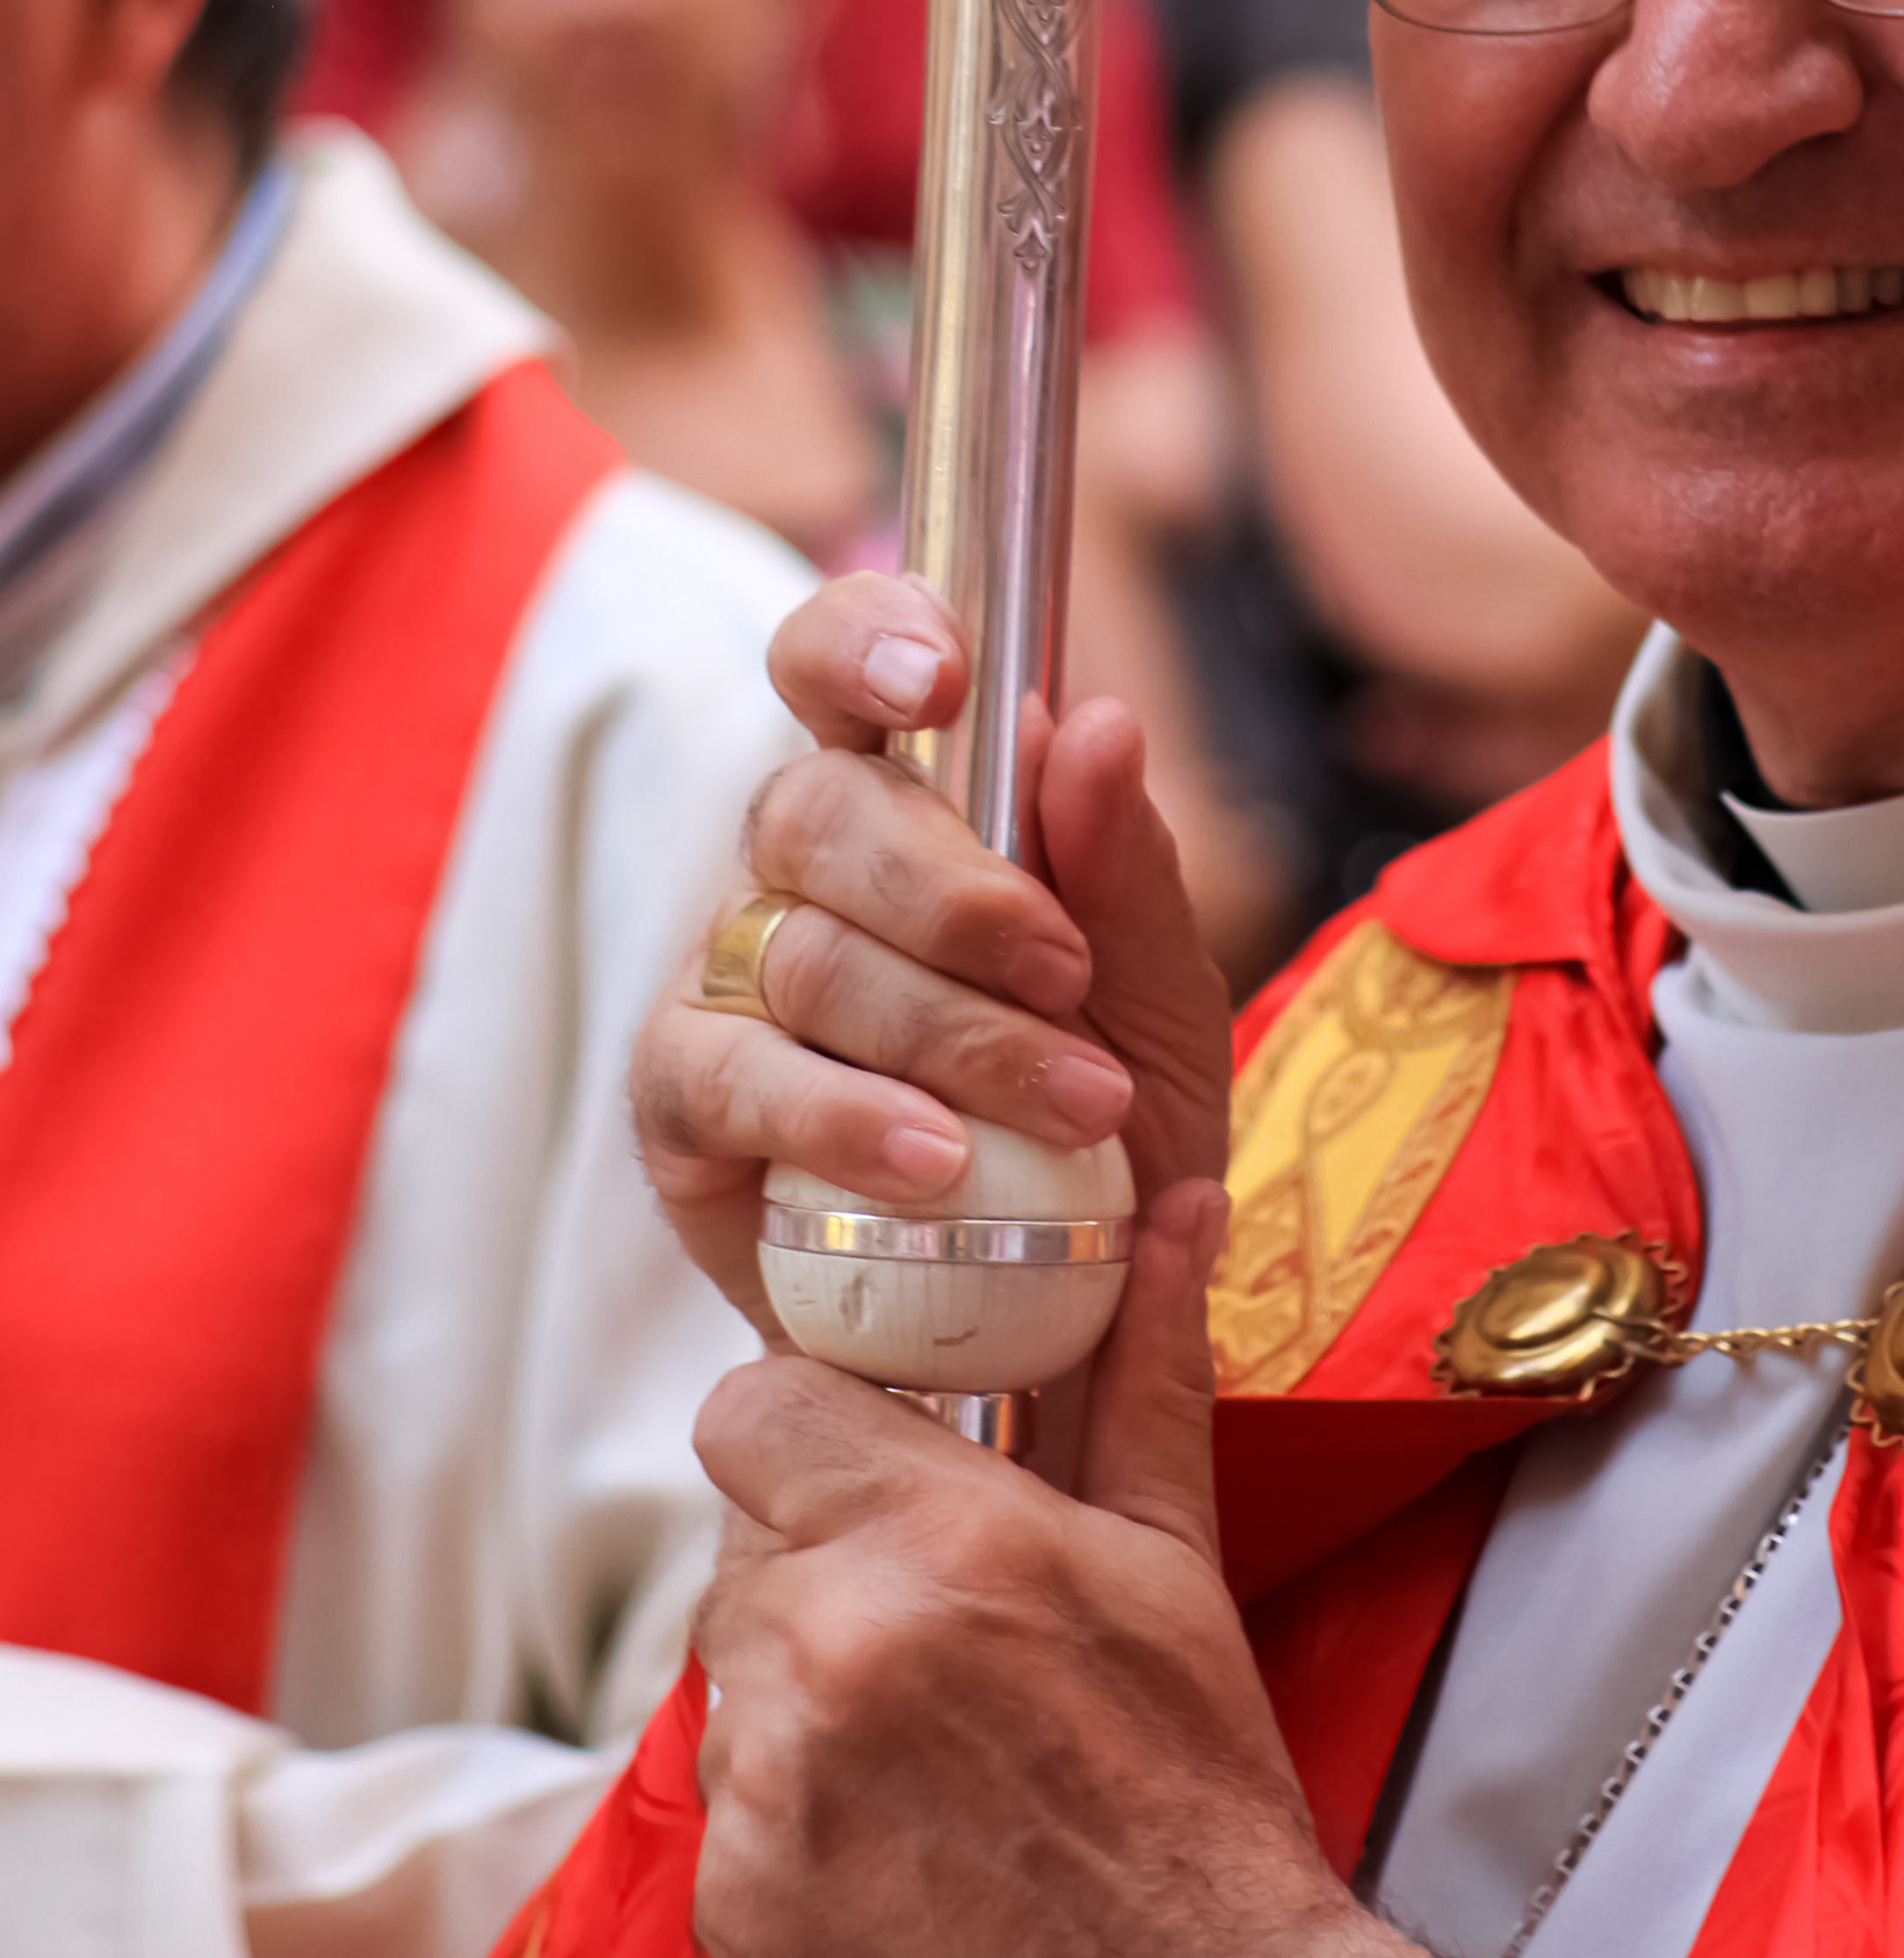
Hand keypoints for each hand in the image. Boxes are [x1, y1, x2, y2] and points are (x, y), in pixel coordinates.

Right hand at [634, 572, 1232, 1333]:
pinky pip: (735, 1080)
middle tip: (1068, 974)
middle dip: (958, 891)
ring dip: (949, 1030)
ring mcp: (727, 982)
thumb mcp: (1163, 1000)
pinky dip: (843, 1118)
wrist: (1070, 1318)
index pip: (839, 664)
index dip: (865, 639)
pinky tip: (934, 1162)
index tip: (940, 678)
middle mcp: (798, 870)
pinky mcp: (685, 1106)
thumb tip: (1095, 722)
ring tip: (1071, 1104)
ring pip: (799, 950)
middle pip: (820, 808)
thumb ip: (1126, 870)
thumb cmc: (1108, 1125)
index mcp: (906, 800)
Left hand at [693, 1184, 1505, 1957]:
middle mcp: (829, 1646)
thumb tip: (1169, 1211)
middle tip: (932, 1649)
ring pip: (735, 1684)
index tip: (863, 1485)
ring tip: (932, 1771)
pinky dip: (793, 1834)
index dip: (804, 1441)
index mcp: (933, 1538)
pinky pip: (729, 1822)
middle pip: (747, 1550)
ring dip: (805, 1704)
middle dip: (819, 1578)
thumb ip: (1138, 1374)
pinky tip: (903, 1864)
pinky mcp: (734, 1913)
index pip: (751, 1412)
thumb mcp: (1175, 1561)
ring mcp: (768, 1788)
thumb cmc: (1198, 1798)